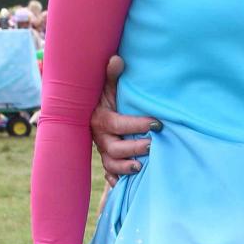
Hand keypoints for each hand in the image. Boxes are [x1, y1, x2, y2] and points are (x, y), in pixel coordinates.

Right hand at [91, 56, 157, 186]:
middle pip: (113, 148)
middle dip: (133, 148)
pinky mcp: (106, 160)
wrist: (86, 114)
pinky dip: (116, 180)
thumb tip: (117, 59)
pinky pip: (109, 174)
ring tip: (141, 167)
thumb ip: (112, 77)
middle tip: (153, 146)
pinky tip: (124, 184)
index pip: (118, 124)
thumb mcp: (107, 88)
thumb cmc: (104, 99)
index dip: (137, 125)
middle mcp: (99, 137)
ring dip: (125, 167)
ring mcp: (102, 150)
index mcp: (100, 119)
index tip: (157, 124)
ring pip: (110, 163)